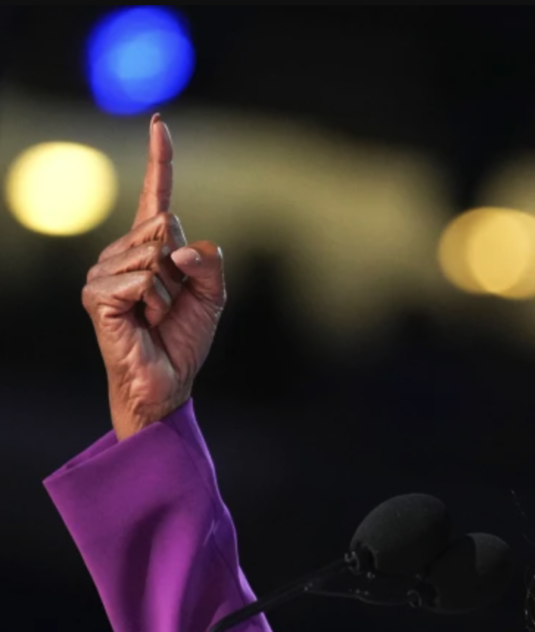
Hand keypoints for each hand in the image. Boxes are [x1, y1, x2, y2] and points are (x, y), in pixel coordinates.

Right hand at [82, 116, 225, 439]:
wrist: (167, 381)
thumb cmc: (184, 338)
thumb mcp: (213, 295)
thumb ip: (209, 262)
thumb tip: (178, 244)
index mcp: (152, 248)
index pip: (156, 196)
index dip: (159, 160)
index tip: (160, 124)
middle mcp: (123, 252)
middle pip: (163, 228)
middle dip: (182, 268)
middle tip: (171, 303)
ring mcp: (104, 271)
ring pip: (154, 255)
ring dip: (168, 290)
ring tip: (156, 314)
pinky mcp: (97, 293)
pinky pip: (142, 278)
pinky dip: (154, 301)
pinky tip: (143, 319)